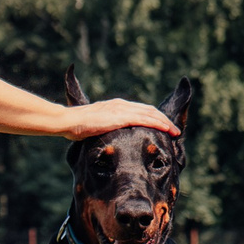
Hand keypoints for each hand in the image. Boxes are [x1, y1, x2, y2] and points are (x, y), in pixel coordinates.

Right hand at [62, 98, 179, 138]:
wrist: (68, 121)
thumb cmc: (77, 126)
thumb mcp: (96, 126)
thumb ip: (107, 128)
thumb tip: (110, 139)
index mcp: (116, 106)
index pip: (141, 110)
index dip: (154, 118)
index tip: (164, 127)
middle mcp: (121, 105)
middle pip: (149, 110)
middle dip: (164, 120)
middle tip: (175, 130)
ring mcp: (121, 110)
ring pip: (149, 114)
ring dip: (164, 122)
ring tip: (175, 131)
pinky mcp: (119, 117)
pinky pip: (143, 119)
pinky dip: (156, 123)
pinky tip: (165, 129)